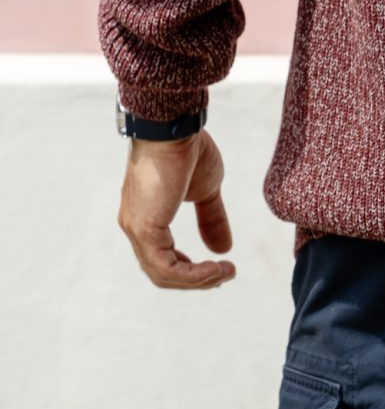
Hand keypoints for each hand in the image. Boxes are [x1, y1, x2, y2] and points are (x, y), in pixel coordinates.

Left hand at [118, 130, 235, 289]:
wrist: (175, 128)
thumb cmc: (187, 149)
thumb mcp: (207, 192)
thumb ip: (211, 220)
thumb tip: (223, 250)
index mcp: (146, 216)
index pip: (162, 259)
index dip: (190, 272)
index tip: (218, 269)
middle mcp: (135, 225)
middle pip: (162, 273)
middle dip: (196, 280)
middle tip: (224, 275)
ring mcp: (136, 229)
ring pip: (164, 276)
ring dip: (199, 280)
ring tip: (224, 272)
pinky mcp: (144, 230)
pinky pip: (167, 269)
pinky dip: (194, 275)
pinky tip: (215, 268)